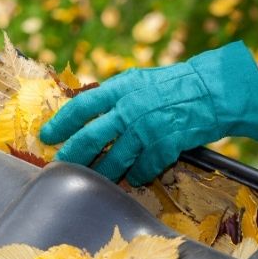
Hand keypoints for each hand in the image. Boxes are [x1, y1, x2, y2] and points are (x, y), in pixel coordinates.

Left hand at [40, 41, 257, 185]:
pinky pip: (142, 169)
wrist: (210, 91)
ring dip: (101, 172)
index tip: (47, 136)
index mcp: (120, 88)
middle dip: (72, 155)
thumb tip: (84, 112)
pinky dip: (135, 175)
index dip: (61, 124)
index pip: (81, 108)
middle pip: (91, 138)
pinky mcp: (164, 146)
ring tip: (92, 178)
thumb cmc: (170, 85)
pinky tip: (132, 177)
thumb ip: (111, 96)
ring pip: (114, 160)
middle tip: (61, 165)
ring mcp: (147, 129)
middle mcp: (130, 109)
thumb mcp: (136, 80)